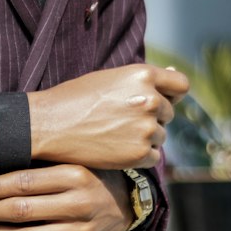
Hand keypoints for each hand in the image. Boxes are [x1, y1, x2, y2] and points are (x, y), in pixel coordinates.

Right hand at [27, 64, 188, 169]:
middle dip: (151, 117)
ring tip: (113, 134)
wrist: (49, 125)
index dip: (172, 94)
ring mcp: (146, 128)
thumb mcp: (109, 78)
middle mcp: (150, 99)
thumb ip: (142, 79)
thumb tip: (172, 73)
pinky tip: (116, 149)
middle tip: (121, 120)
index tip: (161, 100)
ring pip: (160, 136)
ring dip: (143, 138)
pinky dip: (138, 156)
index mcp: (142, 75)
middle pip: (168, 113)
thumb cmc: (74, 98)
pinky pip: (153, 157)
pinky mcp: (139, 153)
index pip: (181, 85)